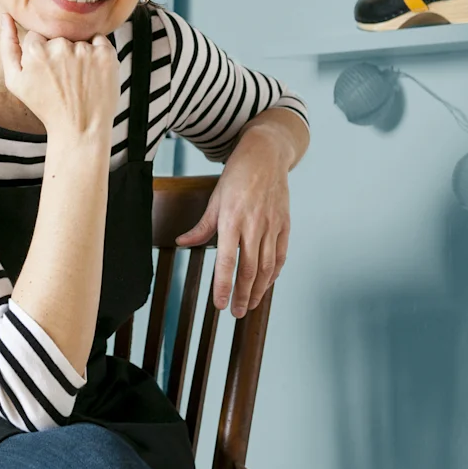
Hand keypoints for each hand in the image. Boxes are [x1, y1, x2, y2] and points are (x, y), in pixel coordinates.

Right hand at [0, 12, 117, 140]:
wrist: (80, 129)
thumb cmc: (46, 106)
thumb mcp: (15, 81)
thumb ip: (7, 46)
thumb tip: (6, 16)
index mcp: (35, 50)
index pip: (38, 36)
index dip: (42, 54)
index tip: (47, 73)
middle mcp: (60, 46)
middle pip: (58, 36)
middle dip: (60, 52)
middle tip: (63, 80)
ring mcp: (85, 50)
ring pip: (79, 38)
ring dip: (79, 53)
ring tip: (78, 80)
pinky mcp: (106, 55)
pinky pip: (99, 40)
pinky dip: (97, 53)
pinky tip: (93, 74)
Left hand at [176, 139, 291, 316]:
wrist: (266, 156)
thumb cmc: (236, 176)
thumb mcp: (214, 199)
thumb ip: (202, 226)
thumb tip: (183, 244)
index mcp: (232, 220)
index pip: (227, 261)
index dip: (223, 286)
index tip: (220, 305)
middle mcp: (254, 225)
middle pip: (249, 270)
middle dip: (242, 295)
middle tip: (235, 313)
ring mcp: (272, 226)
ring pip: (267, 267)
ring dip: (258, 290)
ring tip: (249, 305)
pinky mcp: (284, 224)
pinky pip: (280, 255)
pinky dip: (274, 274)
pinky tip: (266, 285)